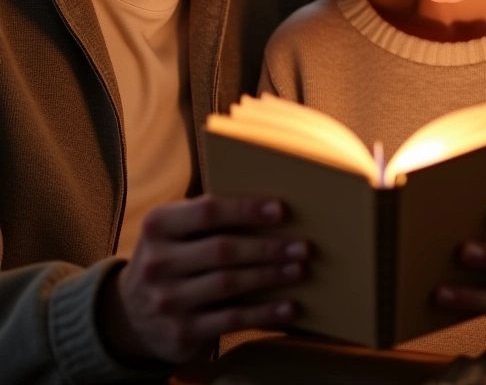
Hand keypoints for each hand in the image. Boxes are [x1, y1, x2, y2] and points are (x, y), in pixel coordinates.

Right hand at [97, 194, 307, 363]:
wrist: (131, 314)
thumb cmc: (172, 256)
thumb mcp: (174, 229)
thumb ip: (208, 215)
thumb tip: (270, 205)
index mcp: (158, 225)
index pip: (208, 211)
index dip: (247, 210)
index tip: (281, 210)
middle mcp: (159, 262)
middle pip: (223, 250)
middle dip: (267, 247)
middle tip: (301, 246)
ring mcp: (167, 300)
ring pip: (229, 284)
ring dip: (270, 276)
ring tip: (299, 269)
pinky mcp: (181, 332)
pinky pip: (230, 320)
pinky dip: (264, 313)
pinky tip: (288, 306)